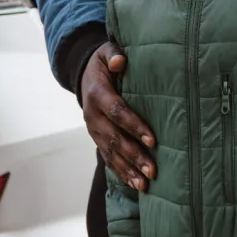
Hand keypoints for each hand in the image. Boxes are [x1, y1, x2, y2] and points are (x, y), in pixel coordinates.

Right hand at [81, 41, 155, 189]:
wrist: (84, 74)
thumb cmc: (104, 63)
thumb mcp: (105, 52)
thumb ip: (114, 54)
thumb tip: (121, 61)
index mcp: (97, 94)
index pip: (117, 112)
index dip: (134, 126)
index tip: (152, 140)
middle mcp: (92, 115)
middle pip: (114, 138)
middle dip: (134, 155)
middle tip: (152, 169)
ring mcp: (93, 129)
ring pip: (111, 152)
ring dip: (128, 169)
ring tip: (145, 184)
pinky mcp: (97, 138)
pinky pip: (107, 157)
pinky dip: (121, 172)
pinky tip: (134, 184)